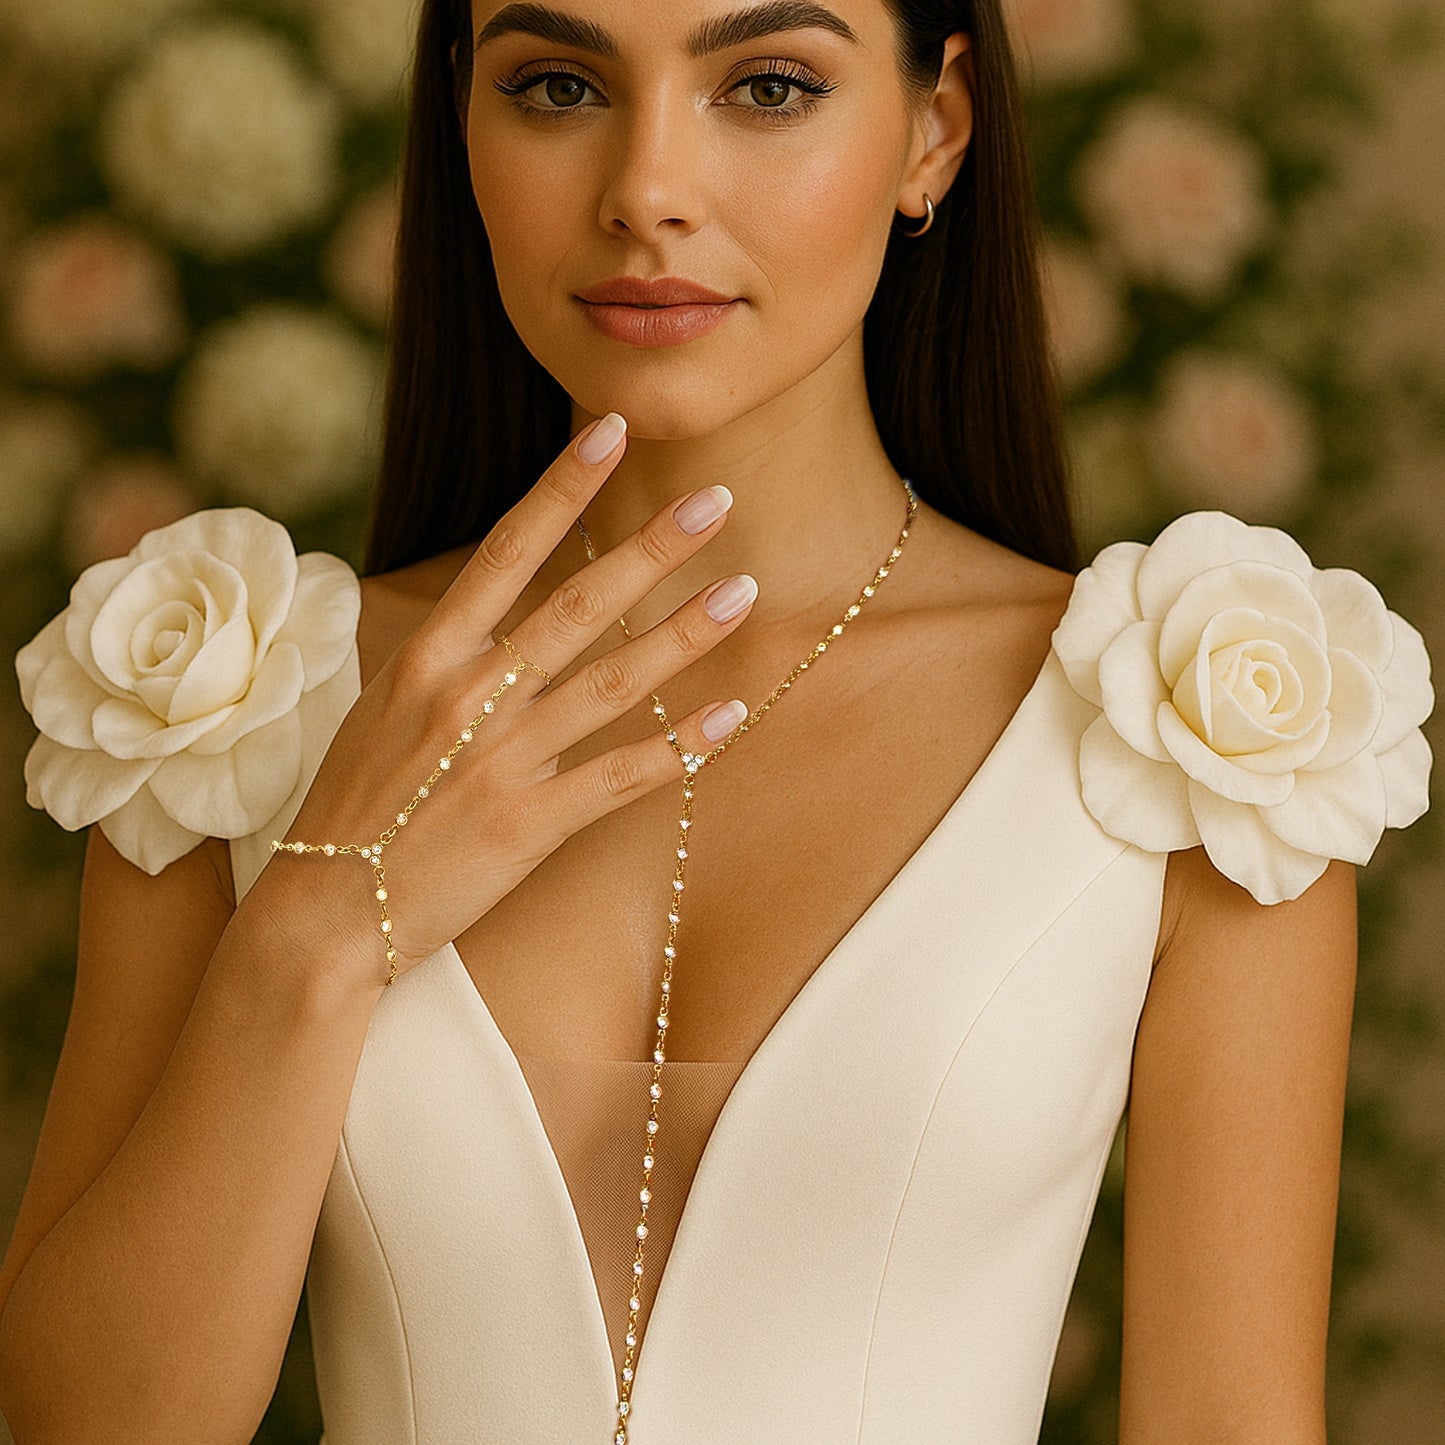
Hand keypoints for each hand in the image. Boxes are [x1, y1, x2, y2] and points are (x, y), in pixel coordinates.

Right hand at [263, 413, 755, 986]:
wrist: (322, 911)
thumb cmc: (351, 806)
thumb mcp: (381, 709)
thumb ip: (445, 660)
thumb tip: (494, 616)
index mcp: (428, 656)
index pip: (507, 551)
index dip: (563, 488)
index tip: (611, 432)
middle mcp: (468, 695)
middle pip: (577, 605)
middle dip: (651, 548)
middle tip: (717, 502)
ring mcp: (501, 759)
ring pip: (612, 681)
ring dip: (683, 635)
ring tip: (743, 594)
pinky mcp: (529, 823)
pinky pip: (620, 775)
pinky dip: (680, 747)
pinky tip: (731, 718)